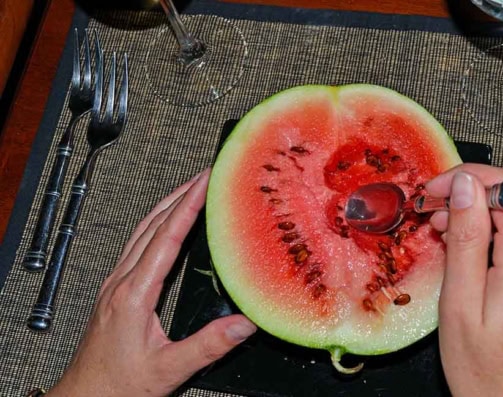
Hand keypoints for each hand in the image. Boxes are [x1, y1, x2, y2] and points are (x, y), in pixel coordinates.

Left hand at [47, 169, 256, 396]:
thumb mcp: (168, 369)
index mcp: (134, 294)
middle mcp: (121, 282)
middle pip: (151, 224)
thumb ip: (208, 346)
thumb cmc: (118, 385)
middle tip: (205, 176)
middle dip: (180, 195)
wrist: (85, 396)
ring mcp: (115, 284)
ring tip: (189, 190)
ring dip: (166, 206)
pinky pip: (136, 244)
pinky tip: (166, 225)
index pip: (165, 237)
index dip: (188, 206)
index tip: (205, 183)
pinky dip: (156, 224)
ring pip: (141, 231)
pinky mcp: (115, 290)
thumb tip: (243, 325)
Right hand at [426, 164, 502, 396]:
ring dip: (491, 204)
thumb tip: (465, 188)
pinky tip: (480, 243)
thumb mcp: (460, 305)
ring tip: (452, 225)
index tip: (436, 190)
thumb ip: (465, 239)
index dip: (467, 178)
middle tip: (438, 206)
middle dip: (476, 186)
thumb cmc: (490, 374)